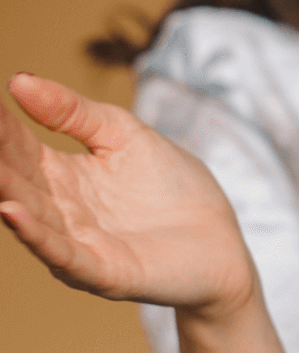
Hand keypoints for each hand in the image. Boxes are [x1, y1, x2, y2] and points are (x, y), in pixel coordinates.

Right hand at [0, 73, 253, 315]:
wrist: (223, 243)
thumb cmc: (175, 187)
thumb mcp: (124, 135)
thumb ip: (74, 112)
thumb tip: (18, 80)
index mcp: (62, 176)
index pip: (15, 147)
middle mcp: (59, 212)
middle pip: (14, 182)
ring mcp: (79, 244)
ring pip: (30, 217)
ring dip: (3, 191)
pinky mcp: (105, 271)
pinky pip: (63, 255)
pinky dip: (35, 235)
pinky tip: (11, 211)